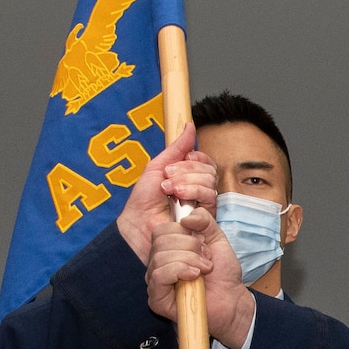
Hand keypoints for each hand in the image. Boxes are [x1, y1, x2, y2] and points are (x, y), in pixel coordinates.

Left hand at [117, 126, 217, 264]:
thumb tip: (188, 125)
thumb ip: (177, 148)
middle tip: (168, 177)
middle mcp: (198, 191)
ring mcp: (202, 205)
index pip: (205, 161)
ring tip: (169, 189)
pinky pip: (210, 197)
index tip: (184, 157)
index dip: (197, 157)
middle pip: (209, 169)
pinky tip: (179, 196)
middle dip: (187, 169)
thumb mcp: (158, 167)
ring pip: (210, 181)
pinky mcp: (205, 218)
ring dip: (188, 180)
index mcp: (188, 178)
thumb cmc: (144, 200)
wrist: (138, 223)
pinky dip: (194, 191)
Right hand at [146, 207, 254, 348]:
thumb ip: (204, 220)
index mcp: (169, 248)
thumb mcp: (216, 238)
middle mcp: (158, 263)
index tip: (203, 244)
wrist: (231, 300)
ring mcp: (155, 280)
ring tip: (204, 269)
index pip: (162, 229)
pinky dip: (178, 270)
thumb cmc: (222, 273)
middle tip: (206, 259)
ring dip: (188, 259)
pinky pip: (158, 275)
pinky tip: (193, 276)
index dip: (183, 231)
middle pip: (160, 240)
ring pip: (159, 257)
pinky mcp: (156, 298)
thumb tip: (186, 216)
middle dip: (190, 246)